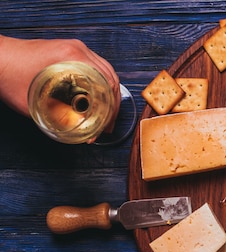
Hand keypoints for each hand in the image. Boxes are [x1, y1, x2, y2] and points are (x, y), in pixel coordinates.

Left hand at [0, 35, 119, 119]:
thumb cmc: (8, 73)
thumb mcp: (33, 103)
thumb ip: (55, 116)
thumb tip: (74, 128)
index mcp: (74, 57)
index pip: (108, 83)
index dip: (112, 108)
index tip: (106, 125)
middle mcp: (78, 49)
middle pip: (111, 78)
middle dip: (113, 104)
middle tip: (108, 125)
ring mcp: (74, 48)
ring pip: (105, 72)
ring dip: (109, 94)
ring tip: (106, 115)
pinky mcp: (68, 50)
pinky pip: (95, 68)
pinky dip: (100, 84)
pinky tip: (98, 99)